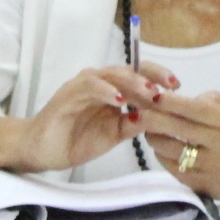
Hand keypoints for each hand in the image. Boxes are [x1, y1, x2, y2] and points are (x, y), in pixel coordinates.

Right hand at [12, 66, 162, 172]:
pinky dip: (105, 90)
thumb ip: (133, 124)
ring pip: (112, 74)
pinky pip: (89, 86)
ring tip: (149, 92)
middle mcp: (100, 83)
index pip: (139, 76)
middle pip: (130, 69)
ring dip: (132, 81)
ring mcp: (84, 86)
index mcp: (113, 90)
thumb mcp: (113, 135)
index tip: (178, 87)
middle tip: (169, 87)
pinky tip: (118, 99)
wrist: (41, 150)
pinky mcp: (68, 94)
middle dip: (152, 76)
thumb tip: (158, 117)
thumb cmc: (76, 139)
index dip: (159, 78)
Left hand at [136, 89, 219, 202]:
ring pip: (171, 150)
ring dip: (154, 138)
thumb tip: (181, 99)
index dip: (171, 102)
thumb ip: (209, 102)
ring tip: (147, 130)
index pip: (195, 110)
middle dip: (153, 119)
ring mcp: (210, 167)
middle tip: (137, 112)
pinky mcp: (202, 184)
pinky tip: (159, 148)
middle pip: (178, 129)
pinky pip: (174, 169)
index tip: (152, 95)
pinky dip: (162, 156)